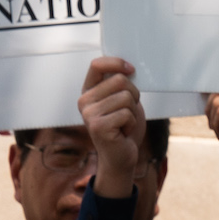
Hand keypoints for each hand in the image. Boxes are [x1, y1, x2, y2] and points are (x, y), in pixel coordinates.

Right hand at [77, 57, 145, 200]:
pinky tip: (123, 132)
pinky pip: (127, 114)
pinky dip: (132, 124)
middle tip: (128, 111)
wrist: (121, 156)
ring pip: (126, 97)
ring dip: (133, 112)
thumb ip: (121, 85)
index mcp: (89, 91)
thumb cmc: (124, 128)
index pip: (97, 65)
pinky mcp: (98, 126)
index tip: (130, 69)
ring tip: (124, 123)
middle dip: (134, 95)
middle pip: (120, 80)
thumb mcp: (123, 101)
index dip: (116, 63)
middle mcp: (84, 100)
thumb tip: (128, 67)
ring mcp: (89, 113)